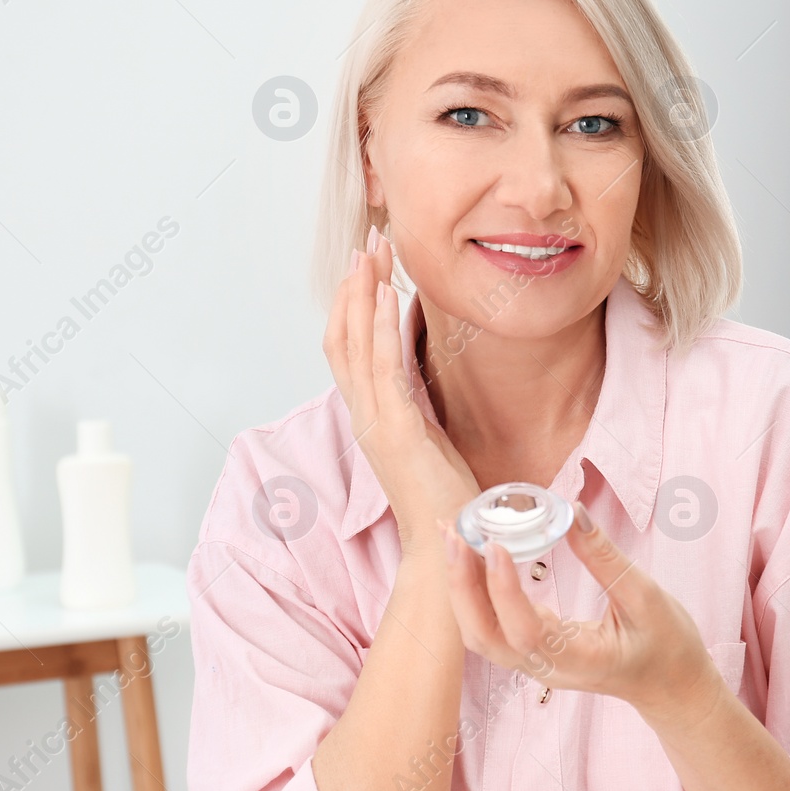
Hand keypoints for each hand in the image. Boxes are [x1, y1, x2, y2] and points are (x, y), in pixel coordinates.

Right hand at [323, 225, 480, 556]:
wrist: (445, 550)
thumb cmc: (443, 502)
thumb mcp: (428, 443)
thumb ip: (416, 411)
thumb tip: (421, 383)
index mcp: (372, 418)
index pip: (349, 350)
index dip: (352, 305)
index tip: (367, 265)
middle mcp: (365, 416)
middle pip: (343, 337)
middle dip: (353, 285)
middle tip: (366, 240)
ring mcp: (377, 422)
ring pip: (356, 344)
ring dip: (362, 292)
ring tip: (373, 251)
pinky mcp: (398, 430)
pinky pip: (383, 368)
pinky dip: (380, 327)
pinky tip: (387, 294)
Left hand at [438, 502, 723, 728]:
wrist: (672, 686)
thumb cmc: (668, 645)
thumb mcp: (647, 598)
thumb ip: (606, 558)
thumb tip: (572, 511)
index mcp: (580, 660)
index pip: (526, 630)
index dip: (503, 588)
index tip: (495, 542)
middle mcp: (547, 668)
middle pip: (484, 636)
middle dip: (461, 583)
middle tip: (453, 530)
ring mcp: (534, 664)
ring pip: (478, 634)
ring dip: (459, 586)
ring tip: (452, 534)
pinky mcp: (531, 652)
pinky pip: (488, 625)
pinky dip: (470, 590)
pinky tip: (469, 553)